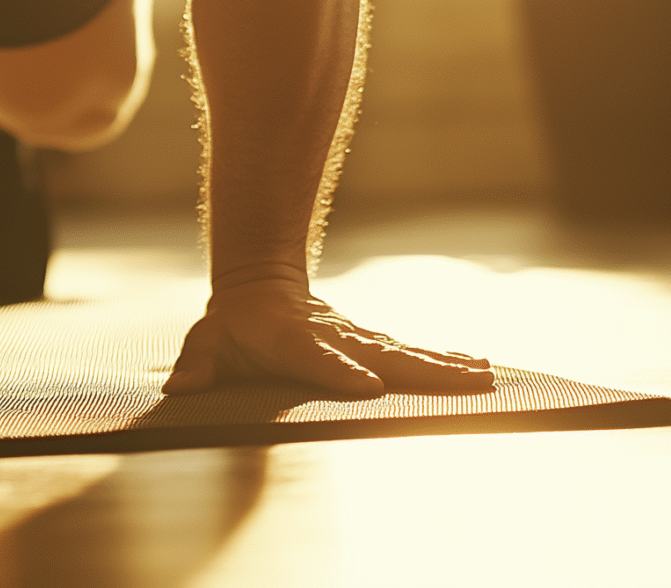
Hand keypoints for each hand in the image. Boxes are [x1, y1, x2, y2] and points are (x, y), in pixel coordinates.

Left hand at [162, 275, 493, 398]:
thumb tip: (181, 386)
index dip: (340, 372)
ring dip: (449, 367)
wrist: (260, 284)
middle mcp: (336, 338)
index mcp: (293, 340)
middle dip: (427, 371)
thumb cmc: (233, 324)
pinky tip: (481, 368)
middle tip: (469, 382)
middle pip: (385, 357)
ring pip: (408, 355)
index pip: (319, 358)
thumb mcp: (207, 342)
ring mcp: (359, 341)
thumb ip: (197, 365)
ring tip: (488, 376)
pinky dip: (448, 363)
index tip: (368, 387)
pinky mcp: (373, 346)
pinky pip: (413, 356)